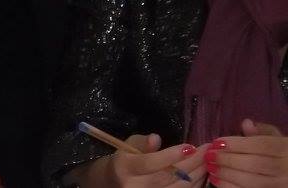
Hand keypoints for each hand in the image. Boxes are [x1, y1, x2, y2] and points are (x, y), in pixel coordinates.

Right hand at [67, 133, 207, 186]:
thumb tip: (155, 138)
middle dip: (191, 162)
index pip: (149, 163)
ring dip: (197, 173)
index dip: (170, 155)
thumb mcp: (127, 147)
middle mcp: (135, 186)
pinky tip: (202, 173)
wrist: (113, 184)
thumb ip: (141, 142)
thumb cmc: (124, 161)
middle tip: (207, 150)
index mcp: (124, 169)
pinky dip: (195, 184)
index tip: (189, 146)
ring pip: (178, 187)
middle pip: (168, 176)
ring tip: (208, 159)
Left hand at [205, 118, 287, 186]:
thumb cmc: (281, 153)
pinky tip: (216, 180)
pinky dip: (230, 186)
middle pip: (255, 164)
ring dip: (227, 174)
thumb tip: (246, 123)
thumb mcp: (277, 140)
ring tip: (210, 167)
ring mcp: (281, 185)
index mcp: (286, 149)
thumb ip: (262, 132)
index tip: (216, 142)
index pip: (262, 146)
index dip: (237, 144)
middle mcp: (287, 169)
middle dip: (228, 159)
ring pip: (252, 181)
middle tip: (209, 155)